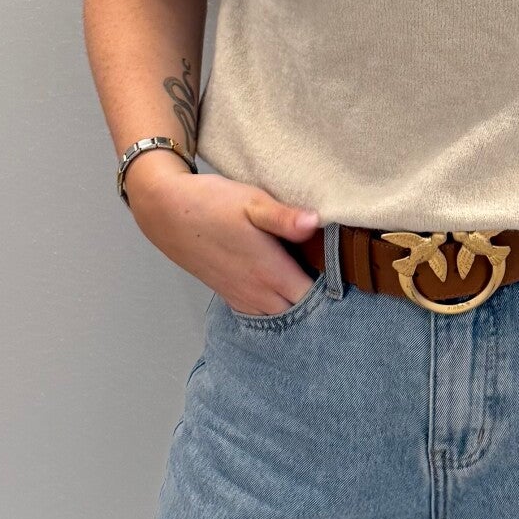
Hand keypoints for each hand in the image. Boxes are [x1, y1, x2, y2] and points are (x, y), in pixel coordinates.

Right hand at [126, 158, 321, 316]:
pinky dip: (277, 309)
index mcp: (270, 272)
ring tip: (316, 291)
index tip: (353, 281)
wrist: (165, 211)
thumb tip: (316, 222)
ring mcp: (242, 297)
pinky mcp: (230, 294)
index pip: (313, 299)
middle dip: (321, 307)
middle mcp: (258, 292)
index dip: (335, 294)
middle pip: (300, 314)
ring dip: (298, 310)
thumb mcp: (251, 201)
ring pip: (280, 317)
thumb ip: (284, 217)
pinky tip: (284, 292)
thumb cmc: (211, 203)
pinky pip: (261, 313)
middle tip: (340, 288)